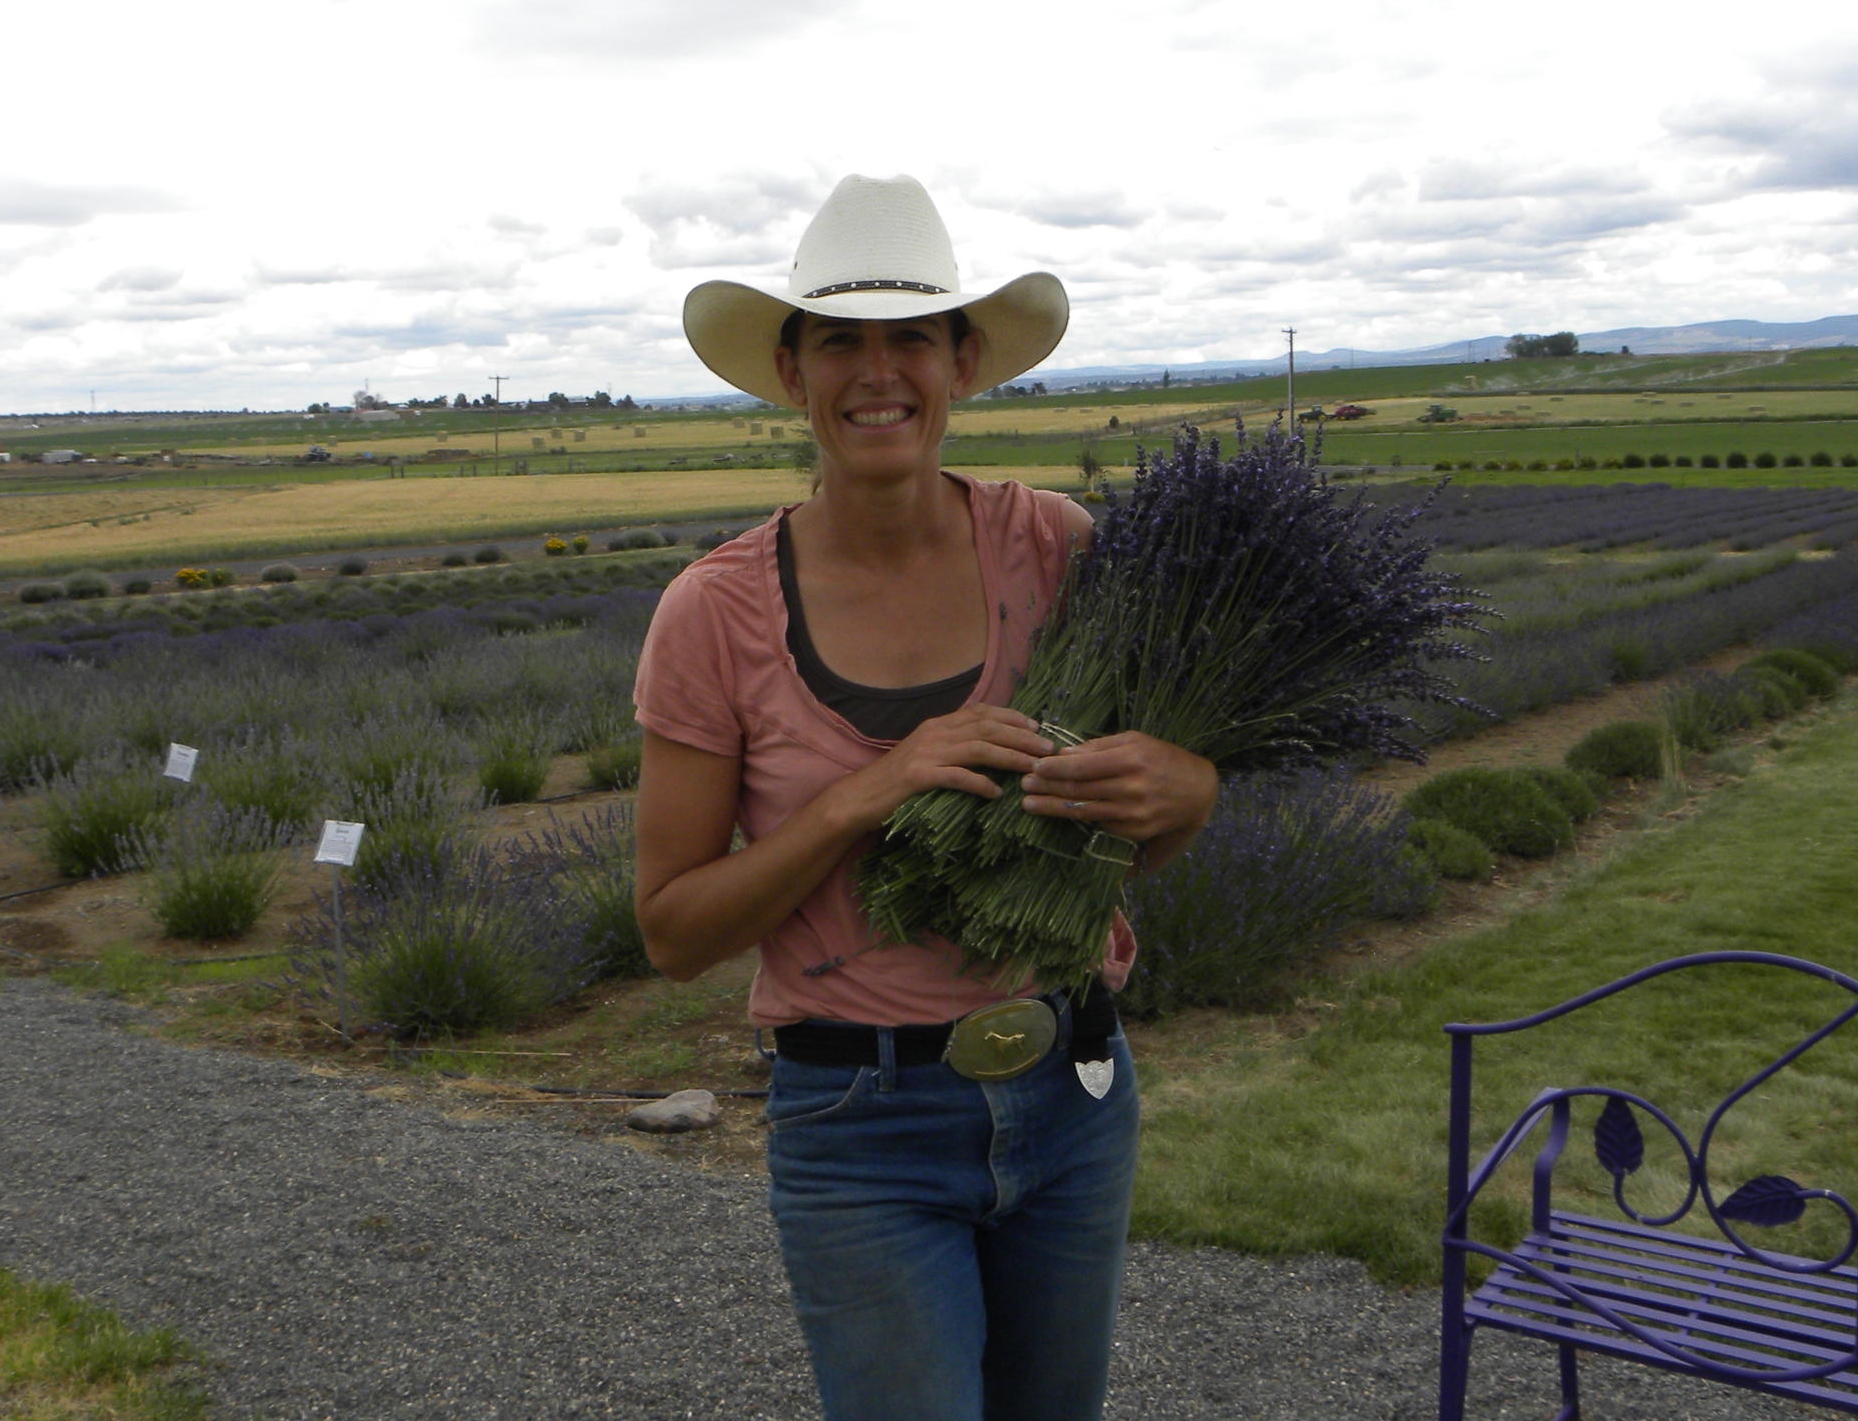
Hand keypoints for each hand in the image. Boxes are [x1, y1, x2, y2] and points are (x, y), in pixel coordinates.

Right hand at [830, 704, 1056, 833]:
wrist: (860, 797)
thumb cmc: (896, 782)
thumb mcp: (927, 756)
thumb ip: (953, 748)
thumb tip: (990, 750)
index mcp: (937, 725)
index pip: (981, 712)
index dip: (1011, 717)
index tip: (1035, 727)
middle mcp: (934, 733)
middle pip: (986, 727)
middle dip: (1021, 737)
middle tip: (1046, 749)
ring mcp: (926, 753)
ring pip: (978, 748)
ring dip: (1010, 757)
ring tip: (1032, 769)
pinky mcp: (919, 776)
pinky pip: (957, 776)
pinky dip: (980, 783)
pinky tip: (996, 793)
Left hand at [1019, 731, 1217, 846]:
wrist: (1197, 791)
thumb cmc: (1163, 759)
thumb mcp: (1135, 741)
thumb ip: (1099, 747)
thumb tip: (1065, 754)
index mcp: (1130, 760)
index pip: (1081, 766)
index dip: (1053, 768)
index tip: (1034, 767)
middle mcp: (1131, 788)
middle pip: (1078, 790)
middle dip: (1046, 788)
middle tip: (1023, 786)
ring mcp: (1132, 814)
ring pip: (1083, 811)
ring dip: (1052, 808)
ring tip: (1030, 804)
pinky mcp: (1133, 832)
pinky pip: (1098, 824)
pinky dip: (1078, 818)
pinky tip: (1060, 812)